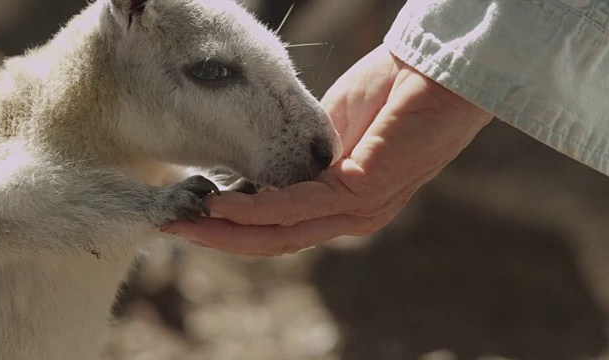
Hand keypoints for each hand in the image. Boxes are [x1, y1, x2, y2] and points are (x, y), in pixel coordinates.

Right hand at [163, 45, 492, 255]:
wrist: (434, 72)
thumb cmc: (388, 96)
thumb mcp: (331, 133)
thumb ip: (300, 159)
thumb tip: (261, 171)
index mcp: (339, 201)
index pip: (281, 226)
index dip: (235, 227)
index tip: (193, 213)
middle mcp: (349, 216)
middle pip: (275, 240)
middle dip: (220, 238)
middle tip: (174, 228)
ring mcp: (358, 209)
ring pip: (282, 233)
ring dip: (230, 230)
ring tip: (187, 220)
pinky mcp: (363, 190)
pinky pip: (299, 207)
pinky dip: (257, 209)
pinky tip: (224, 203)